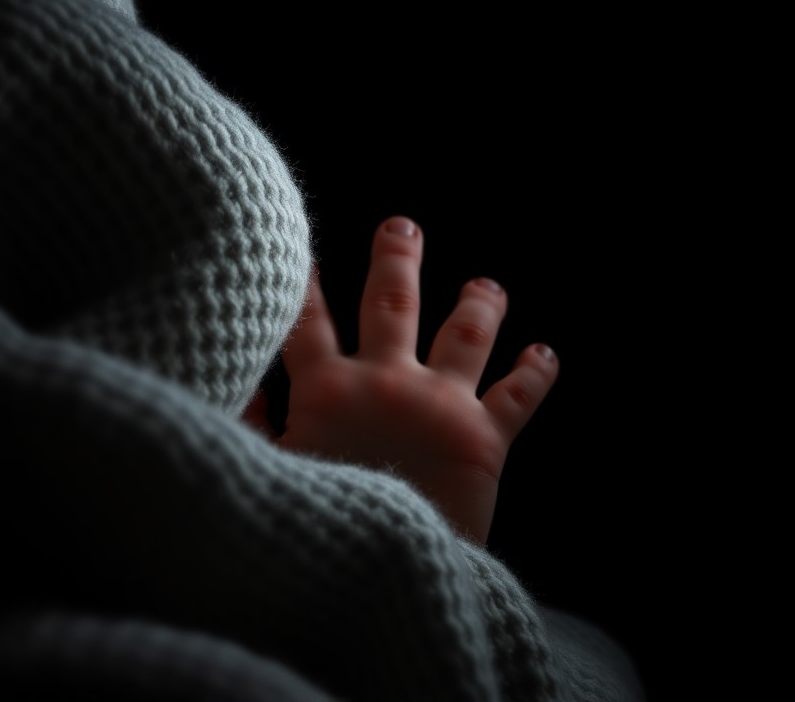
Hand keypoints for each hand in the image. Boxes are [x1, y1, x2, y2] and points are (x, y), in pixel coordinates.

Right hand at [246, 216, 558, 544]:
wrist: (378, 566)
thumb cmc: (314, 525)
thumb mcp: (268, 473)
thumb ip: (256, 425)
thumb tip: (248, 386)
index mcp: (328, 391)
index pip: (309, 324)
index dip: (308, 285)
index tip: (308, 252)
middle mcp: (387, 383)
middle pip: (392, 305)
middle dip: (397, 260)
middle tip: (402, 227)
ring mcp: (440, 404)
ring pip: (465, 335)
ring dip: (479, 304)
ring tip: (487, 286)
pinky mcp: (485, 437)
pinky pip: (519, 396)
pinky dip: (535, 373)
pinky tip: (547, 354)